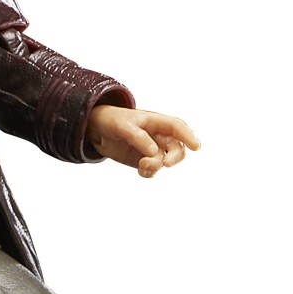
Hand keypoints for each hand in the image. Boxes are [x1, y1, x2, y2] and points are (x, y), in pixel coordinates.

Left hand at [85, 105, 199, 177]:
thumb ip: (138, 137)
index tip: (196, 147)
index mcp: (156, 122)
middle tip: (166, 164)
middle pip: (177, 148)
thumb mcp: (122, 126)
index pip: (177, 127)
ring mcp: (151, 150)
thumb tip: (154, 152)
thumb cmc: (111, 121)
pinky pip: (153, 170)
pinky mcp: (143, 161)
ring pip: (164, 161)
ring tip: (142, 165)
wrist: (96, 131)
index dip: (188, 136)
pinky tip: (140, 169)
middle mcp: (157, 136)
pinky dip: (149, 173)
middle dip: (175, 157)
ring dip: (156, 166)